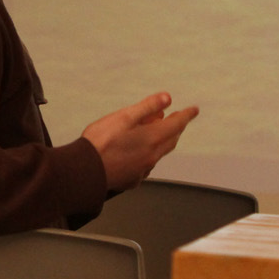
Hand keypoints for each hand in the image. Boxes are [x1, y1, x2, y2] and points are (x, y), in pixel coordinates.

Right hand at [80, 92, 198, 193]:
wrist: (84, 172)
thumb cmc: (100, 142)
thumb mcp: (124, 117)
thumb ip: (147, 107)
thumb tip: (167, 99)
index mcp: (152, 138)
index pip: (177, 124)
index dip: (186, 115)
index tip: (193, 110)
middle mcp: (152, 156)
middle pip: (171, 140)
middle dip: (176, 128)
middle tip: (177, 119)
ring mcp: (143, 170)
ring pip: (160, 153)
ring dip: (163, 141)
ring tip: (157, 132)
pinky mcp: (132, 179)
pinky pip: (147, 165)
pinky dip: (149, 155)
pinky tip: (140, 153)